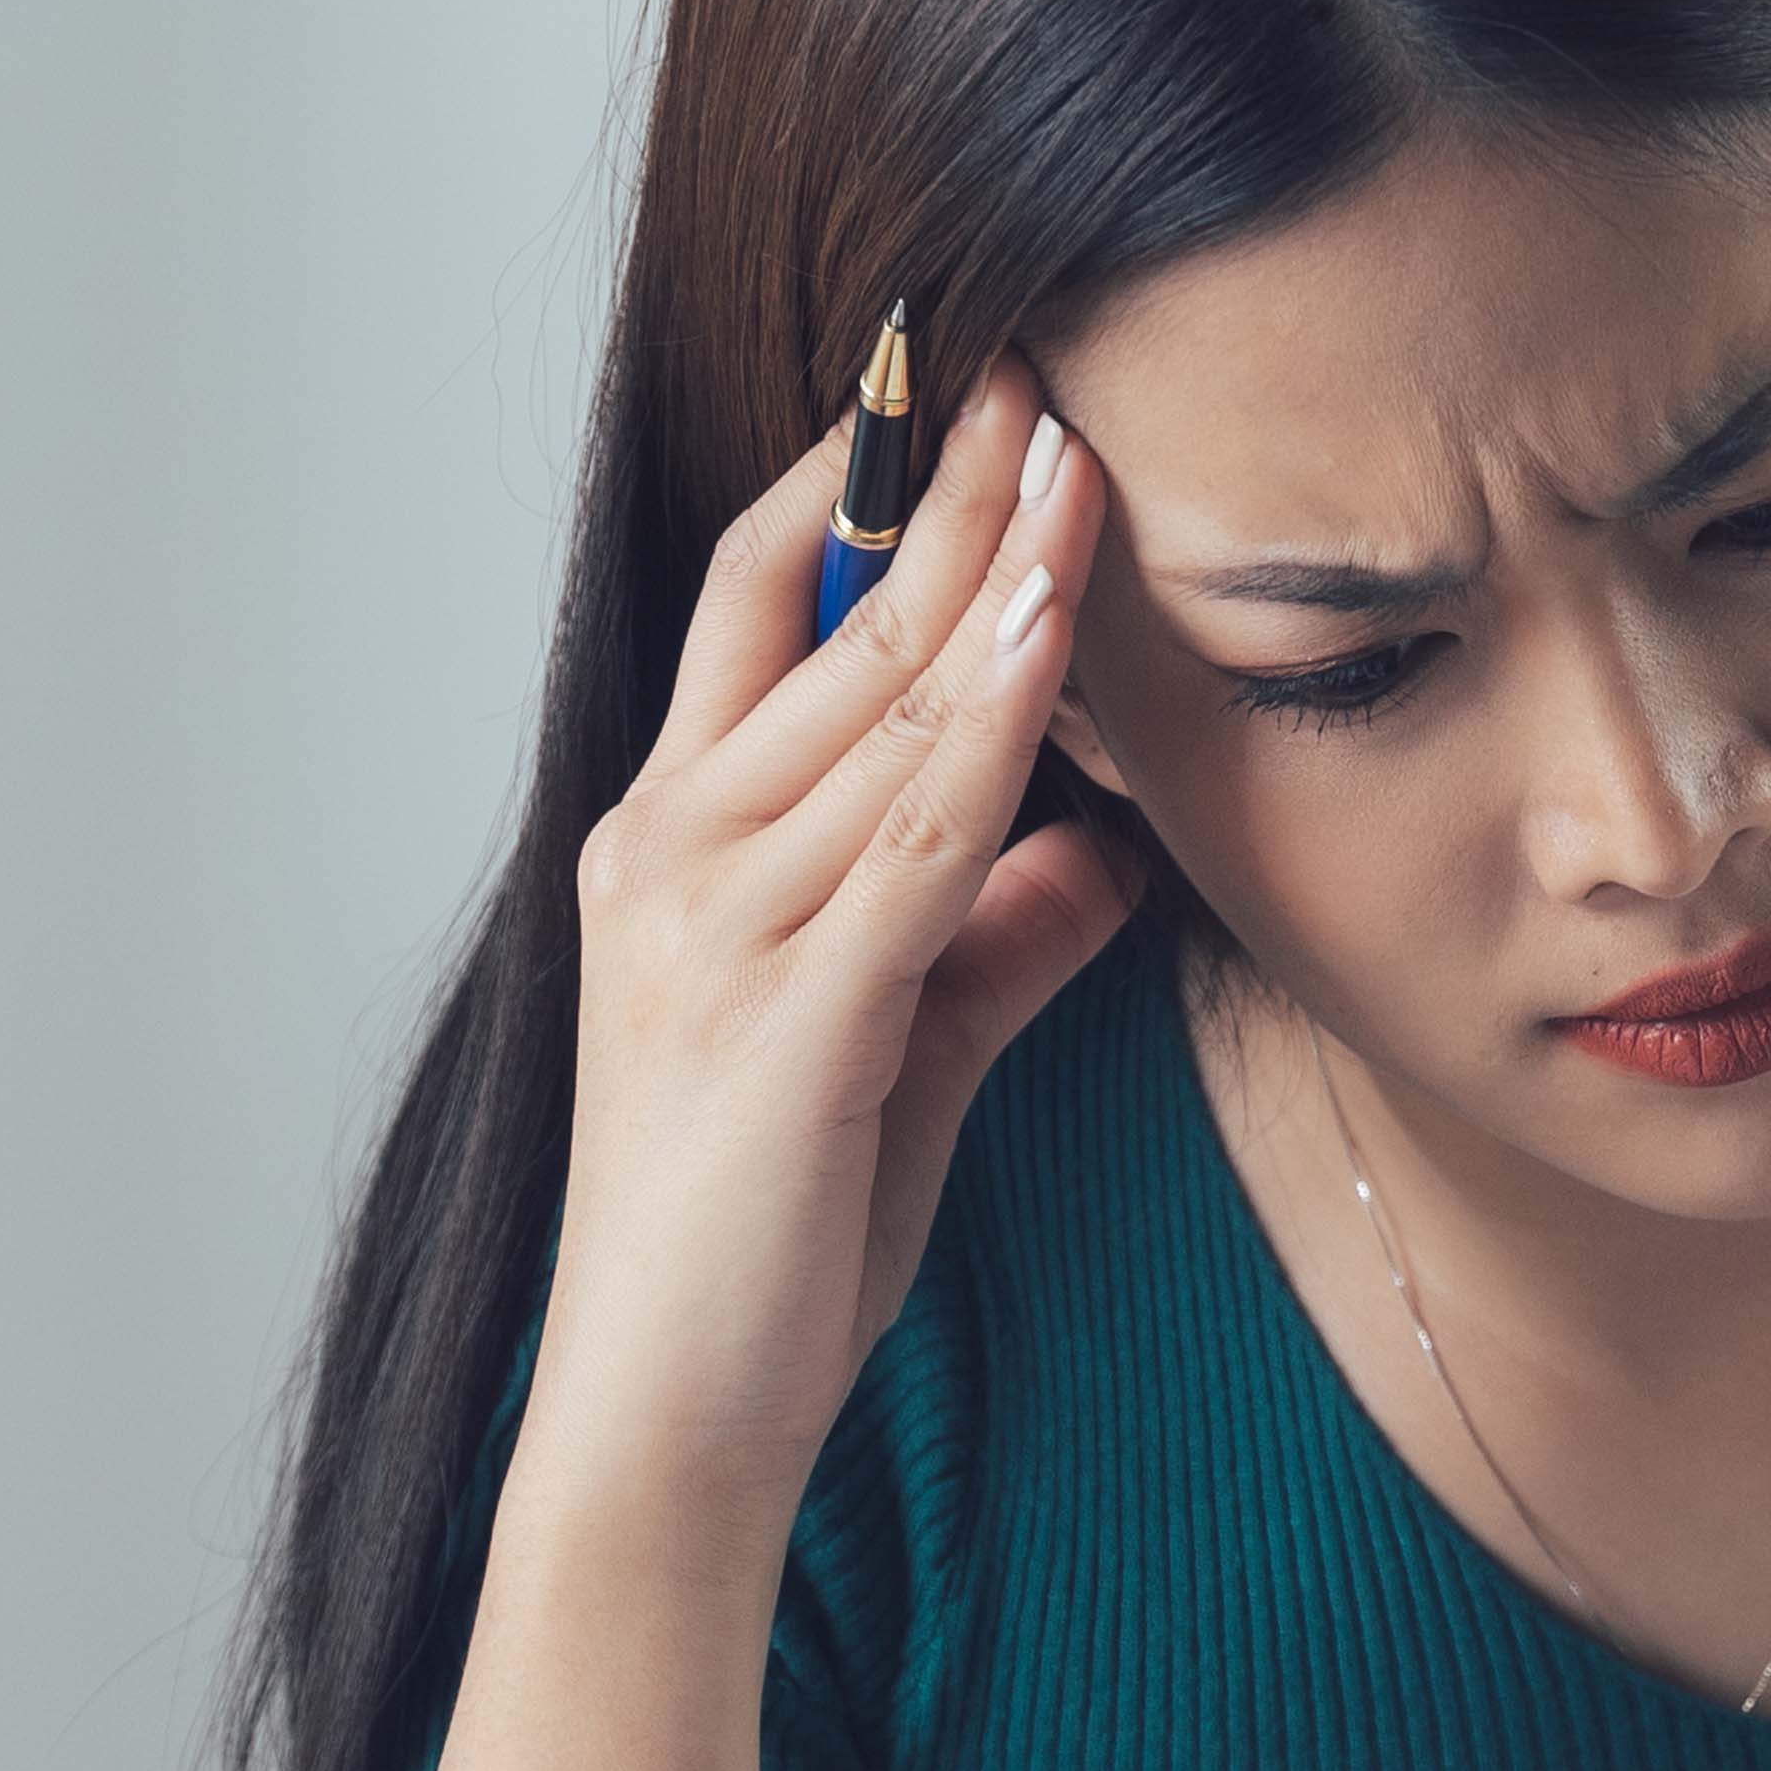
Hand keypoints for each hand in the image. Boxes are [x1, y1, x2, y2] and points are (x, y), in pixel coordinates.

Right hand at [515, 348, 1128, 1547]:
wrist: (670, 1420)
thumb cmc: (764, 1247)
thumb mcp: (902, 1058)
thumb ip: (990, 942)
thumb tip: (1100, 852)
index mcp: (678, 848)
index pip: (758, 607)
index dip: (857, 485)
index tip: (968, 393)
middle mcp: (676, 854)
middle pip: (820, 615)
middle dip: (936, 478)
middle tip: (1035, 350)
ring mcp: (720, 925)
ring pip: (876, 699)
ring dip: (985, 560)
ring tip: (1076, 439)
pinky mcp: (789, 1009)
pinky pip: (911, 825)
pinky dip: (992, 711)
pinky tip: (1056, 619)